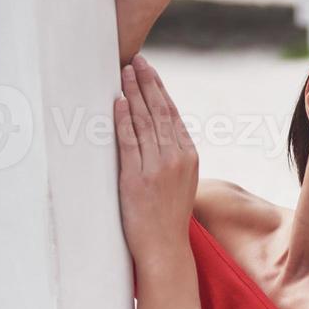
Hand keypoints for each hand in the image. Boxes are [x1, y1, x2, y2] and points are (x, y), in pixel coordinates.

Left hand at [115, 55, 198, 265]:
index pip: (173, 115)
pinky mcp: (138, 178)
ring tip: (124, 72)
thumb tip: (157, 134)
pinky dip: (124, 120)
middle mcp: (177, 158)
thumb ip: (172, 157)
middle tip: (136, 61)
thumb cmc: (167, 217)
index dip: (160, 90)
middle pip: (160, 112)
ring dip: (134, 93)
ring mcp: (158, 168)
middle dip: (147, 83)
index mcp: (189, 157)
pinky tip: (119, 101)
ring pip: (145, 122)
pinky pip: (130, 142)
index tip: (149, 71)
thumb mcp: (180, 182)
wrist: (164, 247)